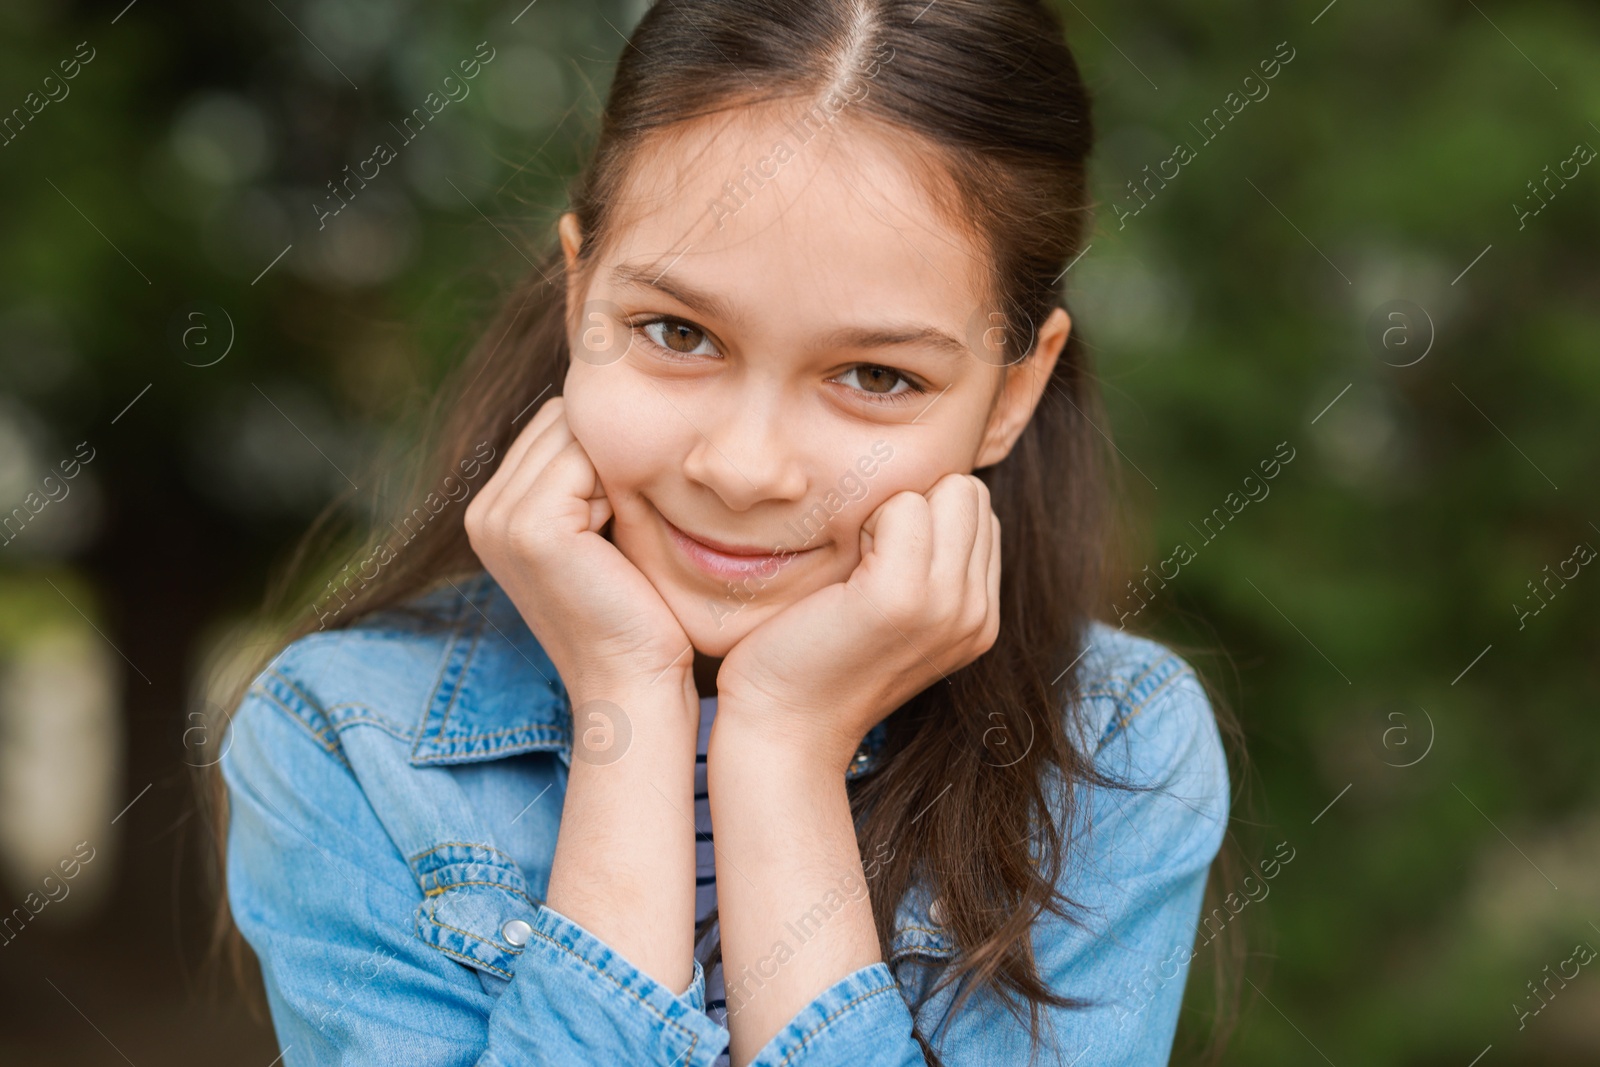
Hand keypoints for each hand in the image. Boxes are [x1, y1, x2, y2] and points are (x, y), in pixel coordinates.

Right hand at [464, 396, 691, 696]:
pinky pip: (587, 460)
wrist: (632, 680)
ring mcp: (499, 519)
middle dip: (609, 453)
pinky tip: (626, 533)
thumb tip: (615, 406)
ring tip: (627, 530)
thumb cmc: (634, 611)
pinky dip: (620, 487)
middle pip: (561, 421)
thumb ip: (588, 476)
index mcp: (492, 511)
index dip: (605, 450)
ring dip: (618, 469)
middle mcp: (483, 512)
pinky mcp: (530, 528)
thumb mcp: (602, 531)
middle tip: (632, 519)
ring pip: (576, 434)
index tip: (632, 505)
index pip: (554, 425)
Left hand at [714, 472, 1000, 772]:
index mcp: (979, 618)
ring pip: (946, 490)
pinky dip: (866, 519)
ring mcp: (946, 605)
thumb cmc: (815, 660)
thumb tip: (925, 494)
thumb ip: (925, 565)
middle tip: (865, 559)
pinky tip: (841, 572)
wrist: (782, 728)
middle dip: (917, 504)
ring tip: (855, 568)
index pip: (978, 513)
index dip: (925, 517)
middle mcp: (976, 614)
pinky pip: (903, 505)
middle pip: (971, 493)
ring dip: (891, 510)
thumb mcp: (891, 614)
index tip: (878, 563)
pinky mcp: (902, 596)